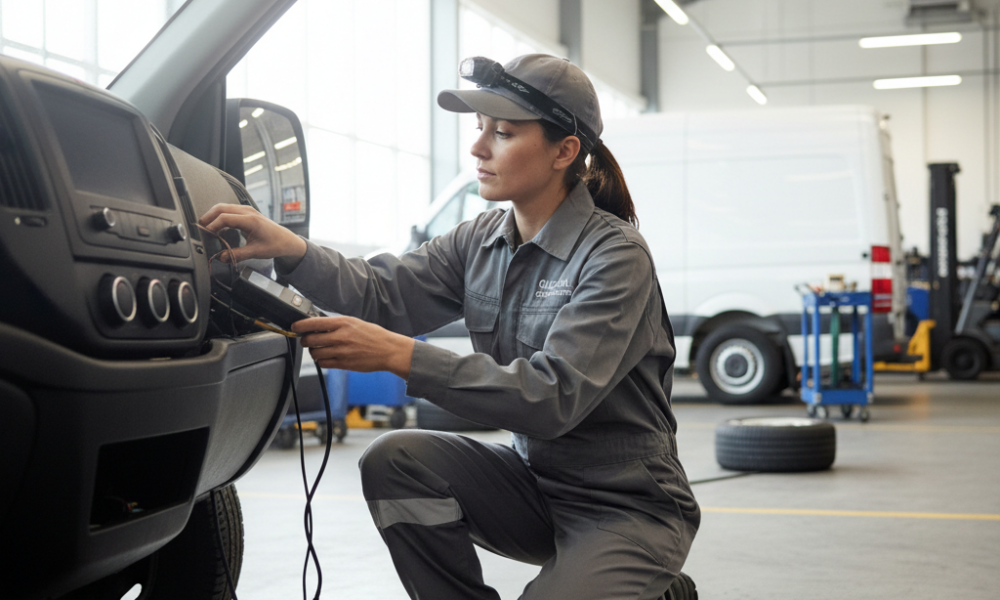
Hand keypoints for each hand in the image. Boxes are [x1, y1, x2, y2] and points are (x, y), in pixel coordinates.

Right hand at [198, 203, 306, 265]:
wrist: (287, 240)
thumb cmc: (275, 244)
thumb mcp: (256, 252)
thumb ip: (237, 255)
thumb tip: (222, 257)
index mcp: (251, 220)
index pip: (225, 218)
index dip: (213, 225)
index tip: (205, 233)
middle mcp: (248, 212)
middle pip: (221, 208)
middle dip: (208, 216)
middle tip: (199, 227)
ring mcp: (247, 210)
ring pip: (224, 206)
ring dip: (213, 214)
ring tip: (205, 226)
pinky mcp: (246, 212)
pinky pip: (229, 209)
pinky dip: (219, 215)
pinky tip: (216, 224)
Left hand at [291, 316, 414, 379]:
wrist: (389, 350)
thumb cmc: (374, 335)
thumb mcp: (355, 322)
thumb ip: (336, 324)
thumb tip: (317, 324)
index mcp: (343, 323)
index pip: (313, 323)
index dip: (299, 326)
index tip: (295, 327)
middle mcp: (340, 337)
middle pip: (310, 340)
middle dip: (305, 340)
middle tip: (307, 340)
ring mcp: (341, 351)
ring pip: (314, 353)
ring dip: (313, 351)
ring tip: (318, 349)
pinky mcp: (344, 364)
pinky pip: (323, 363)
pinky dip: (321, 361)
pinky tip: (326, 357)